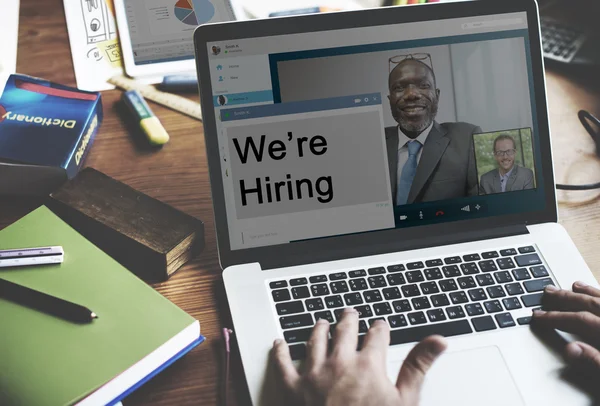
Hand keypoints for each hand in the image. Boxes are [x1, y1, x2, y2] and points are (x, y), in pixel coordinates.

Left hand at [272, 308, 446, 405]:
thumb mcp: (405, 401)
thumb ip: (418, 366)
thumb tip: (438, 340)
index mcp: (368, 364)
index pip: (377, 335)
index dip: (380, 328)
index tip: (381, 326)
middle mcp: (339, 362)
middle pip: (344, 330)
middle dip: (349, 320)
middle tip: (350, 313)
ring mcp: (313, 374)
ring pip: (315, 340)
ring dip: (319, 328)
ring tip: (321, 322)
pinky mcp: (292, 388)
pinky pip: (282, 363)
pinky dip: (280, 351)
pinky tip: (280, 343)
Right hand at [532, 281, 599, 371]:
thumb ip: (595, 362)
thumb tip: (570, 349)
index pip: (580, 320)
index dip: (556, 317)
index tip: (538, 316)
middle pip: (591, 305)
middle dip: (567, 298)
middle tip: (548, 292)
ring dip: (588, 293)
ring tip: (575, 286)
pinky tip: (599, 296)